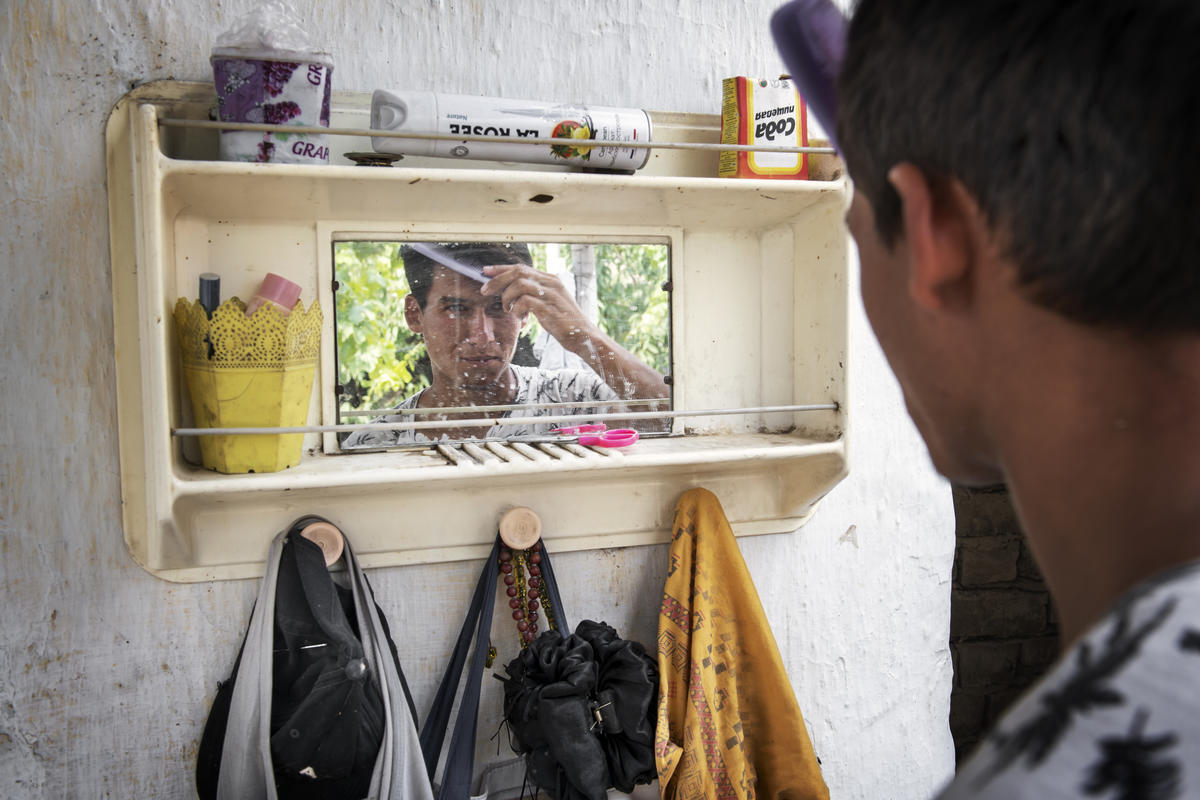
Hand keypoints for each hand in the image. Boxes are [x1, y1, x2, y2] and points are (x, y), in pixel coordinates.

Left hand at [479, 264, 595, 346]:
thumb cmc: (564, 323)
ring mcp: (552, 294)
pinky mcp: (550, 308)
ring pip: (519, 284)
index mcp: (550, 279)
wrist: (584, 337)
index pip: (521, 267)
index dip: (501, 269)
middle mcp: (551, 283)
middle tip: (485, 291)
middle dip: (497, 280)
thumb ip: (533, 295)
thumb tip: (511, 293)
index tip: (485, 272)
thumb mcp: (548, 304)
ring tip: (509, 310)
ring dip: (507, 297)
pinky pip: (525, 301)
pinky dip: (517, 310)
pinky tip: (521, 319)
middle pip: (518, 272)